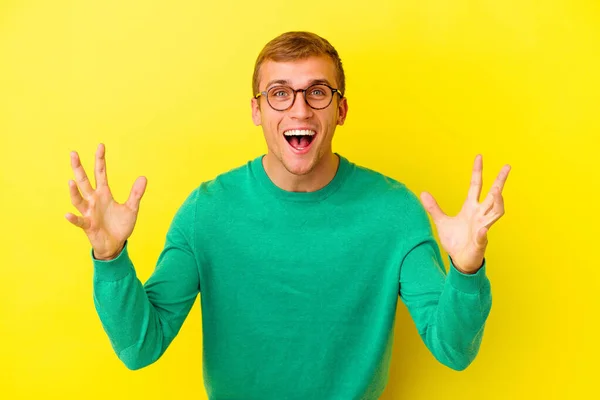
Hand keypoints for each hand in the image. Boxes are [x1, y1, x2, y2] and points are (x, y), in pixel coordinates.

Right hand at [65, 143, 146, 259]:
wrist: (115, 244)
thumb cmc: (120, 225)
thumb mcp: (131, 208)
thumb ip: (136, 194)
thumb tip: (143, 177)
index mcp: (104, 194)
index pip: (100, 173)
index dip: (100, 160)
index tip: (100, 145)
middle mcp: (94, 200)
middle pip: (84, 181)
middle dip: (79, 168)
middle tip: (73, 153)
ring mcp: (89, 212)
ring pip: (78, 200)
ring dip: (74, 191)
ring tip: (71, 181)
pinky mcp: (88, 226)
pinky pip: (79, 221)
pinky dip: (73, 218)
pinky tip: (68, 215)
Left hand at [419, 154, 510, 273]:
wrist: (459, 260)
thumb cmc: (455, 241)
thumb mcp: (441, 222)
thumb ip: (433, 208)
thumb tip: (423, 193)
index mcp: (471, 208)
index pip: (476, 185)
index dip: (477, 171)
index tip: (479, 157)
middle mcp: (480, 215)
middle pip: (493, 195)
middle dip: (500, 181)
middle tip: (507, 166)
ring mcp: (482, 227)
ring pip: (496, 212)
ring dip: (498, 202)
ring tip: (498, 191)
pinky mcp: (480, 242)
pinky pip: (483, 236)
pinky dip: (482, 234)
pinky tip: (482, 230)